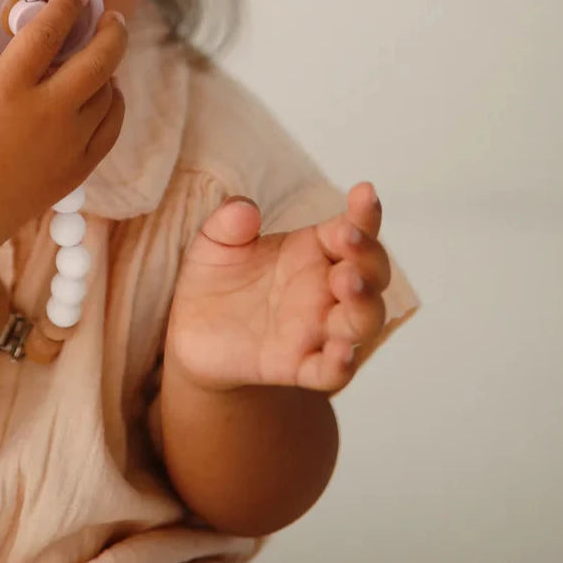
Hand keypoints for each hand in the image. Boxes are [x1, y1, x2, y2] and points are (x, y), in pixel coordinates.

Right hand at [0, 0, 127, 248]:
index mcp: (8, 88)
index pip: (49, 30)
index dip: (67, 4)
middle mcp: (47, 111)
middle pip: (100, 57)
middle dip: (111, 29)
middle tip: (112, 15)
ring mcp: (68, 142)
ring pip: (108, 91)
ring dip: (109, 66)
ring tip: (101, 53)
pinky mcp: (78, 168)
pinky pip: (112, 126)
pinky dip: (114, 103)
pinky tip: (106, 92)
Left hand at [164, 182, 388, 393]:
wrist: (192, 334)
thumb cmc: (216, 281)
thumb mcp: (213, 244)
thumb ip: (227, 224)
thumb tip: (244, 210)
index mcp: (315, 251)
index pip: (353, 229)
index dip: (363, 212)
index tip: (363, 191)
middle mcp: (326, 289)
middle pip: (370, 273)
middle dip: (367, 254)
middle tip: (347, 237)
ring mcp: (318, 329)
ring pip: (363, 321)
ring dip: (363, 302)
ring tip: (346, 281)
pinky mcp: (299, 366)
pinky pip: (332, 371)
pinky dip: (341, 364)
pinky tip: (340, 351)